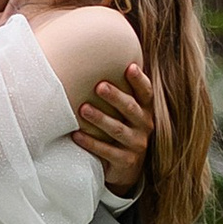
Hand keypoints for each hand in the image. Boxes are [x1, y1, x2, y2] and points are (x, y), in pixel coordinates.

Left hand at [76, 54, 155, 200]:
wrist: (127, 167)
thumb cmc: (121, 128)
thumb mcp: (125, 112)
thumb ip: (118, 90)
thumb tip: (94, 56)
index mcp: (145, 110)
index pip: (146, 92)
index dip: (139, 80)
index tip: (130, 67)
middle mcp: (144, 126)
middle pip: (131, 109)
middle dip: (116, 97)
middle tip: (99, 86)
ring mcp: (137, 145)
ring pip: (118, 130)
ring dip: (100, 119)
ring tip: (83, 109)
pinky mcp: (126, 162)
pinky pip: (107, 152)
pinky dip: (91, 143)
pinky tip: (77, 134)